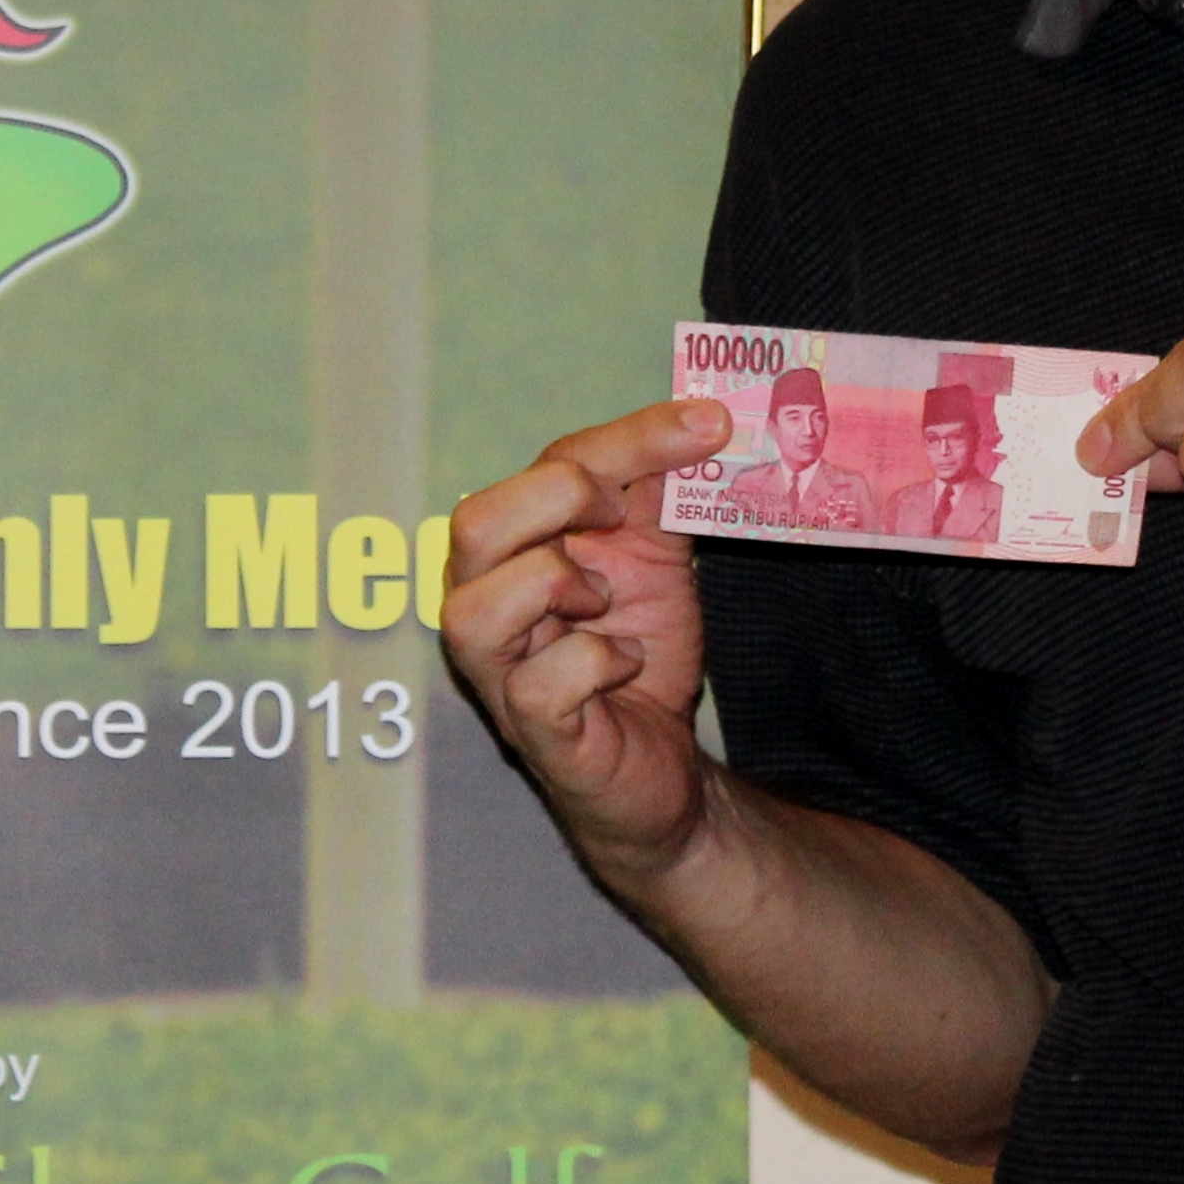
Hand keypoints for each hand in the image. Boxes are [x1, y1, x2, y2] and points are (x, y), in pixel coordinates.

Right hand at [440, 397, 734, 884]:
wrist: (662, 761)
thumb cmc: (637, 649)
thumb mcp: (655, 557)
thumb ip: (662, 492)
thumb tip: (702, 421)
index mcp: (515, 545)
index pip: (548, 462)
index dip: (629, 437)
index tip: (708, 423)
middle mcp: (486, 601)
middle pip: (475, 522)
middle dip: (563, 500)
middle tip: (624, 519)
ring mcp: (500, 672)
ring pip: (477, 608)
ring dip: (558, 587)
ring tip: (605, 602)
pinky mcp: (532, 731)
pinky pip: (540, 685)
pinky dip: (596, 662)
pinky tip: (625, 663)